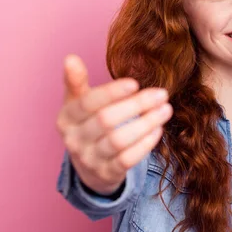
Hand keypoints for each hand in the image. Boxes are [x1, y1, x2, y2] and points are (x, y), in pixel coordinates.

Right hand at [56, 54, 171, 194]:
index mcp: (66, 118)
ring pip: (119, 140)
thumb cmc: (87, 124)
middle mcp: (74, 140)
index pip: (88, 103)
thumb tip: (70, 58)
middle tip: (162, 94)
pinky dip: (145, 144)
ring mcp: (90, 160)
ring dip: (146, 124)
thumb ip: (76, 81)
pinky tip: (158, 129)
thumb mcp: (77, 103)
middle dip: (137, 105)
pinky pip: (128, 159)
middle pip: (106, 120)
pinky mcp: (107, 174)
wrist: (88, 166)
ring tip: (165, 109)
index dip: (111, 93)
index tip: (135, 83)